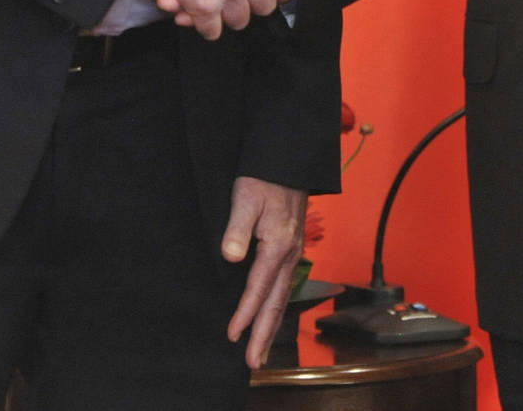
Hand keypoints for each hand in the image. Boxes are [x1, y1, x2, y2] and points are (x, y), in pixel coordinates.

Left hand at [222, 176, 307, 367]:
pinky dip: (276, 307)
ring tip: (261, 350)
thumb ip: (237, 228)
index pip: (259, 288)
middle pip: (276, 302)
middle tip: (253, 362)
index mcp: (278, 245)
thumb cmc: (264, 178)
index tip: (232, 334)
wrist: (287, 162)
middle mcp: (290, 255)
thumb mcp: (245, 198)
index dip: (245, 313)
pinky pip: (284, 287)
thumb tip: (229, 256)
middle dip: (264, 334)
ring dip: (271, 326)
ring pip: (282, 298)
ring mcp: (293, 254)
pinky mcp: (290, 250)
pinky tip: (270, 316)